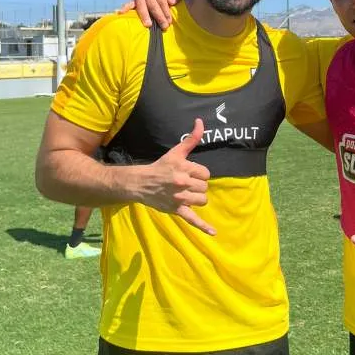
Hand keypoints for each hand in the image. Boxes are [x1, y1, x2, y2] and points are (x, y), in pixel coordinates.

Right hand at [117, 0, 184, 28]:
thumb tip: (170, 1)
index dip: (165, 10)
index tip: (169, 21)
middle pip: (151, 2)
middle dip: (158, 15)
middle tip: (164, 26)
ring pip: (140, 4)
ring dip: (144, 15)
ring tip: (148, 25)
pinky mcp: (134, 1)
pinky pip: (129, 4)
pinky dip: (125, 7)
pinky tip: (121, 12)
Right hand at [135, 119, 213, 233]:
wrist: (140, 183)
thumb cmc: (160, 166)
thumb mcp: (175, 152)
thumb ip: (191, 138)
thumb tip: (201, 122)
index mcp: (184, 168)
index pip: (206, 173)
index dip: (199, 174)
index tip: (189, 173)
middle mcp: (182, 183)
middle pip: (204, 187)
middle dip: (198, 185)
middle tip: (185, 184)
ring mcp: (179, 198)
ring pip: (202, 200)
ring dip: (198, 198)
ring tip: (188, 194)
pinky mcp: (176, 210)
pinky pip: (192, 219)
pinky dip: (203, 226)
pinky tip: (213, 232)